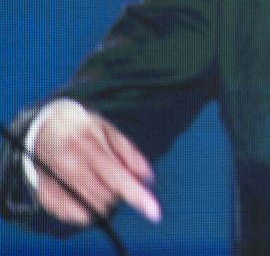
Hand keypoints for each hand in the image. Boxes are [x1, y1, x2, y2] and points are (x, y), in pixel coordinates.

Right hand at [33, 100, 160, 225]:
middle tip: (112, 179)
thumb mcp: (110, 131)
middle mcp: (70, 166)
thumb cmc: (83, 129)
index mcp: (89, 148)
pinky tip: (85, 196)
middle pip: (107, 197)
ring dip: (103, 202)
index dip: (136, 195)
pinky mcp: (45, 194)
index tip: (153, 212)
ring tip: (97, 183)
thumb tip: (147, 178)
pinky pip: (71, 215)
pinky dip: (84, 211)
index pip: (118, 178)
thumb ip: (130, 153)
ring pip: (92, 208)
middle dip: (118, 193)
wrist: (44, 126)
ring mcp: (56, 182)